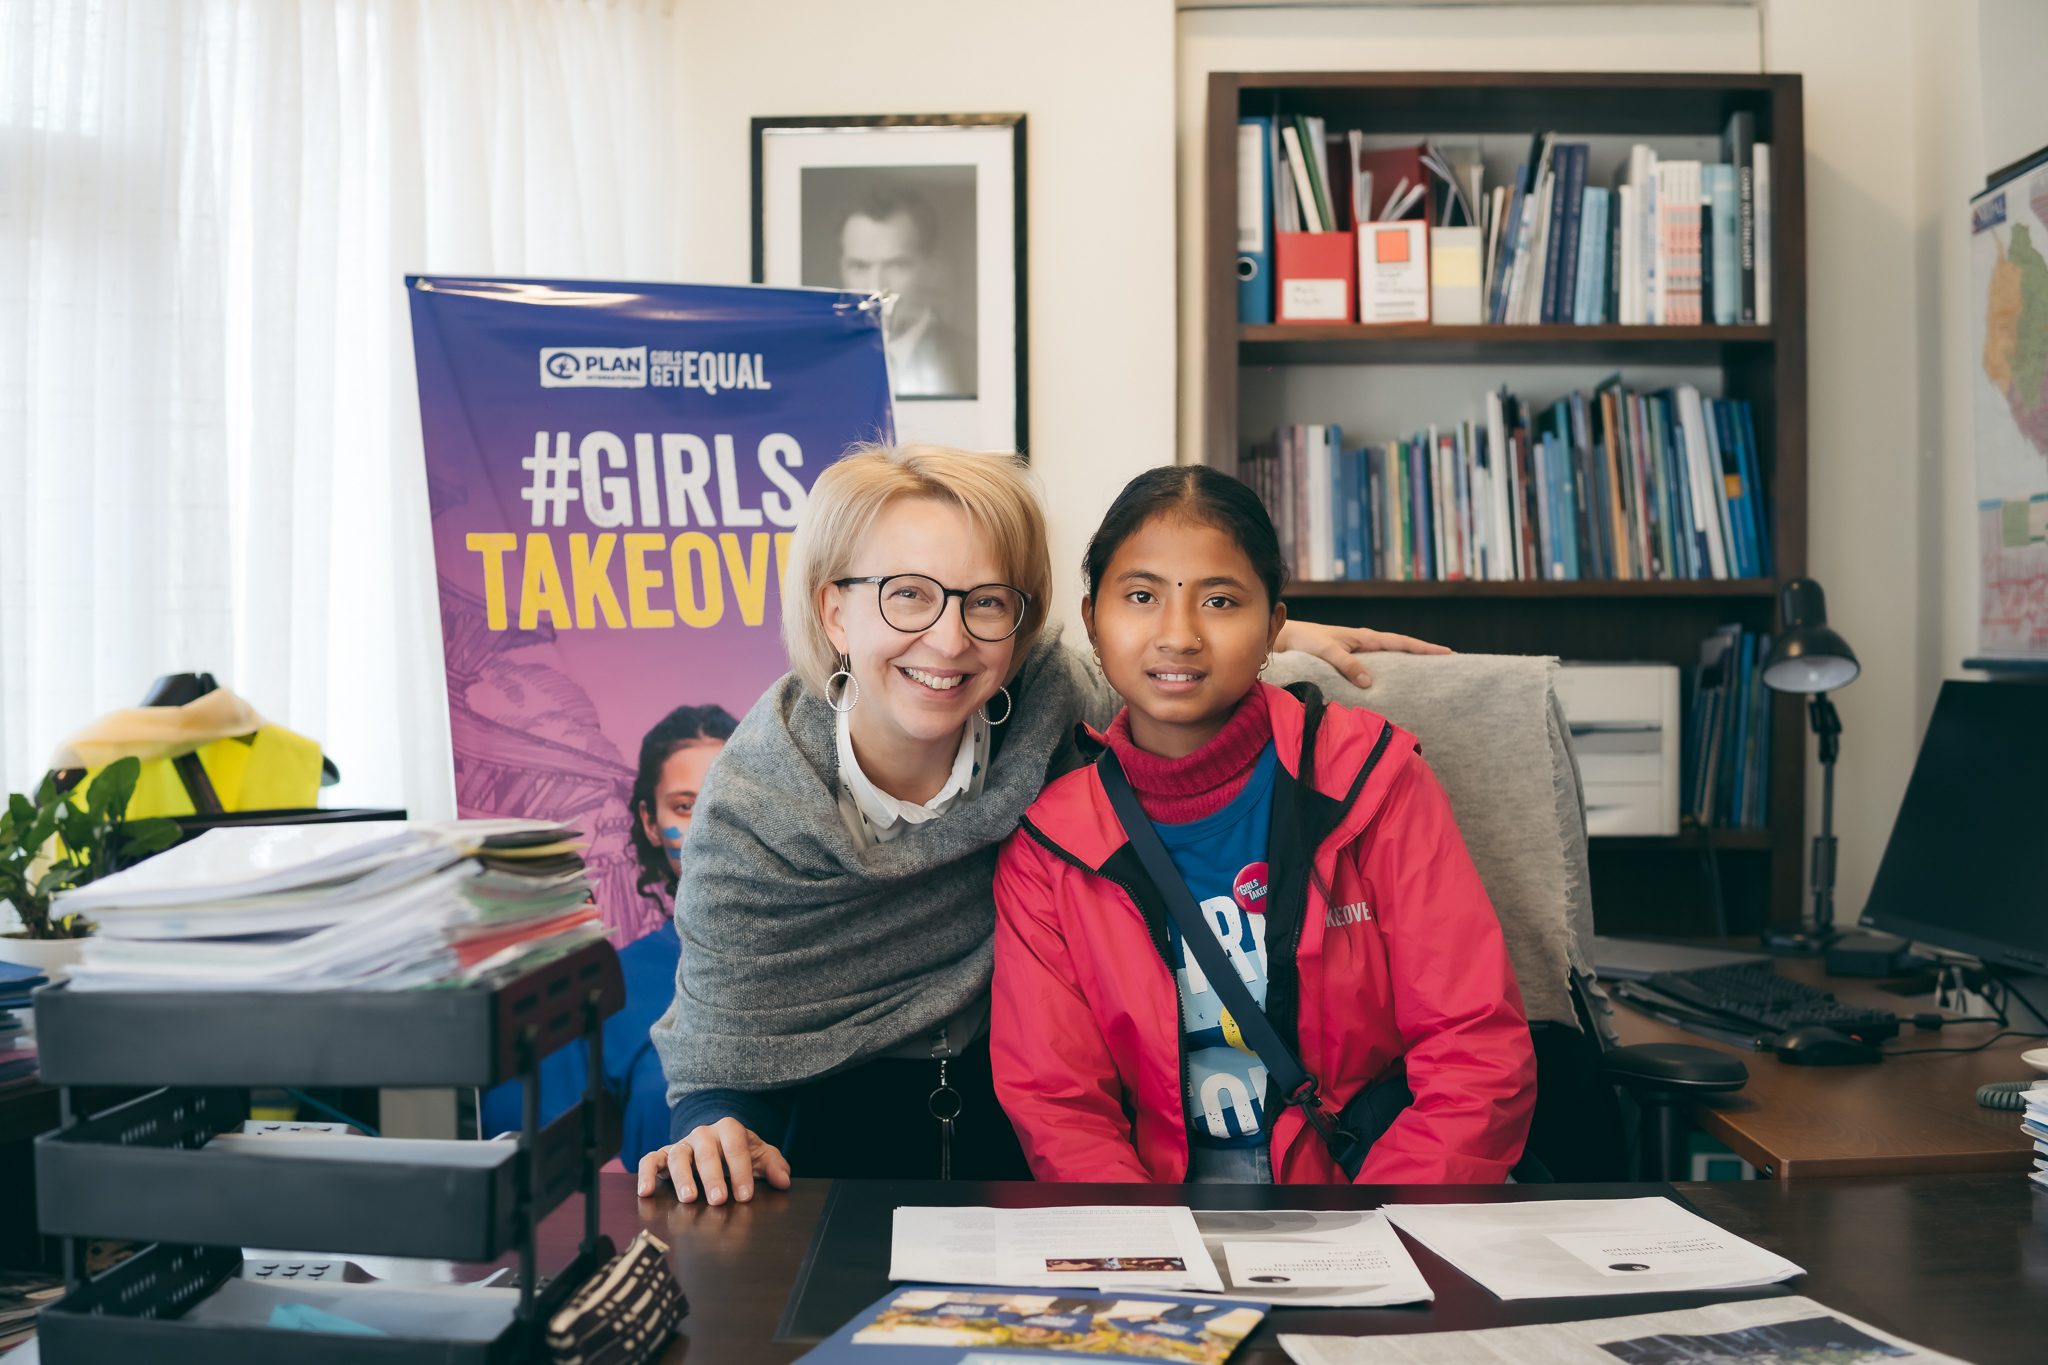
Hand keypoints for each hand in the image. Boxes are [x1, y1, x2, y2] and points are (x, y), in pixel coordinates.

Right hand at [636, 1118, 791, 1204]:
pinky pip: (650, 1160)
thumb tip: (783, 1180)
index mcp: (728, 1129)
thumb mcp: (759, 1155)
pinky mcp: (663, 1155)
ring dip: (682, 1177)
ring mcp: (682, 1144)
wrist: (715, 1142)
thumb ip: (773, 1165)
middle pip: (706, 1152)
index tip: (745, 1195)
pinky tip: (646, 1192)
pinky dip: (646, 1173)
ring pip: (678, 1155)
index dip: (741, 1170)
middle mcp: (703, 1134)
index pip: (735, 1146)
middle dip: (713, 1176)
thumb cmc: (737, 1152)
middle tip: (719, 1200)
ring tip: (688, 1198)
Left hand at [1275, 620, 1451, 687]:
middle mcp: (1363, 642)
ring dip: (1407, 662)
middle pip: (1401, 647)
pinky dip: (1388, 670)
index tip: (1448, 653)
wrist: (1283, 638)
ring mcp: (1357, 650)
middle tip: (1447, 662)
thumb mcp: (1326, 651)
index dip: (1424, 648)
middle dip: (1423, 653)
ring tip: (1426, 674)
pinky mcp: (1348, 659)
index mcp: (1363, 637)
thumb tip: (1369, 683)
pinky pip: (1375, 664)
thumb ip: (1347, 664)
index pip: (1401, 642)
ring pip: (1389, 656)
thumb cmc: (1303, 641)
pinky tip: (1391, 682)